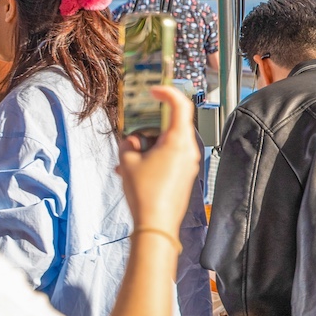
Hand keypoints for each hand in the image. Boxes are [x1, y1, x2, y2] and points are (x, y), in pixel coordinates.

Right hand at [117, 87, 200, 239]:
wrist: (156, 225)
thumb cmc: (146, 194)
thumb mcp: (127, 161)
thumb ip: (128, 143)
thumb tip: (131, 140)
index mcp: (179, 141)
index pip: (180, 105)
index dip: (167, 93)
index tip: (153, 91)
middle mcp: (189, 150)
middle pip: (170, 126)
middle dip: (147, 129)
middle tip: (131, 139)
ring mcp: (188, 164)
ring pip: (166, 143)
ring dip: (146, 146)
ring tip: (126, 162)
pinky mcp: (184, 175)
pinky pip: (167, 158)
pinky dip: (150, 158)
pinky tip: (131, 171)